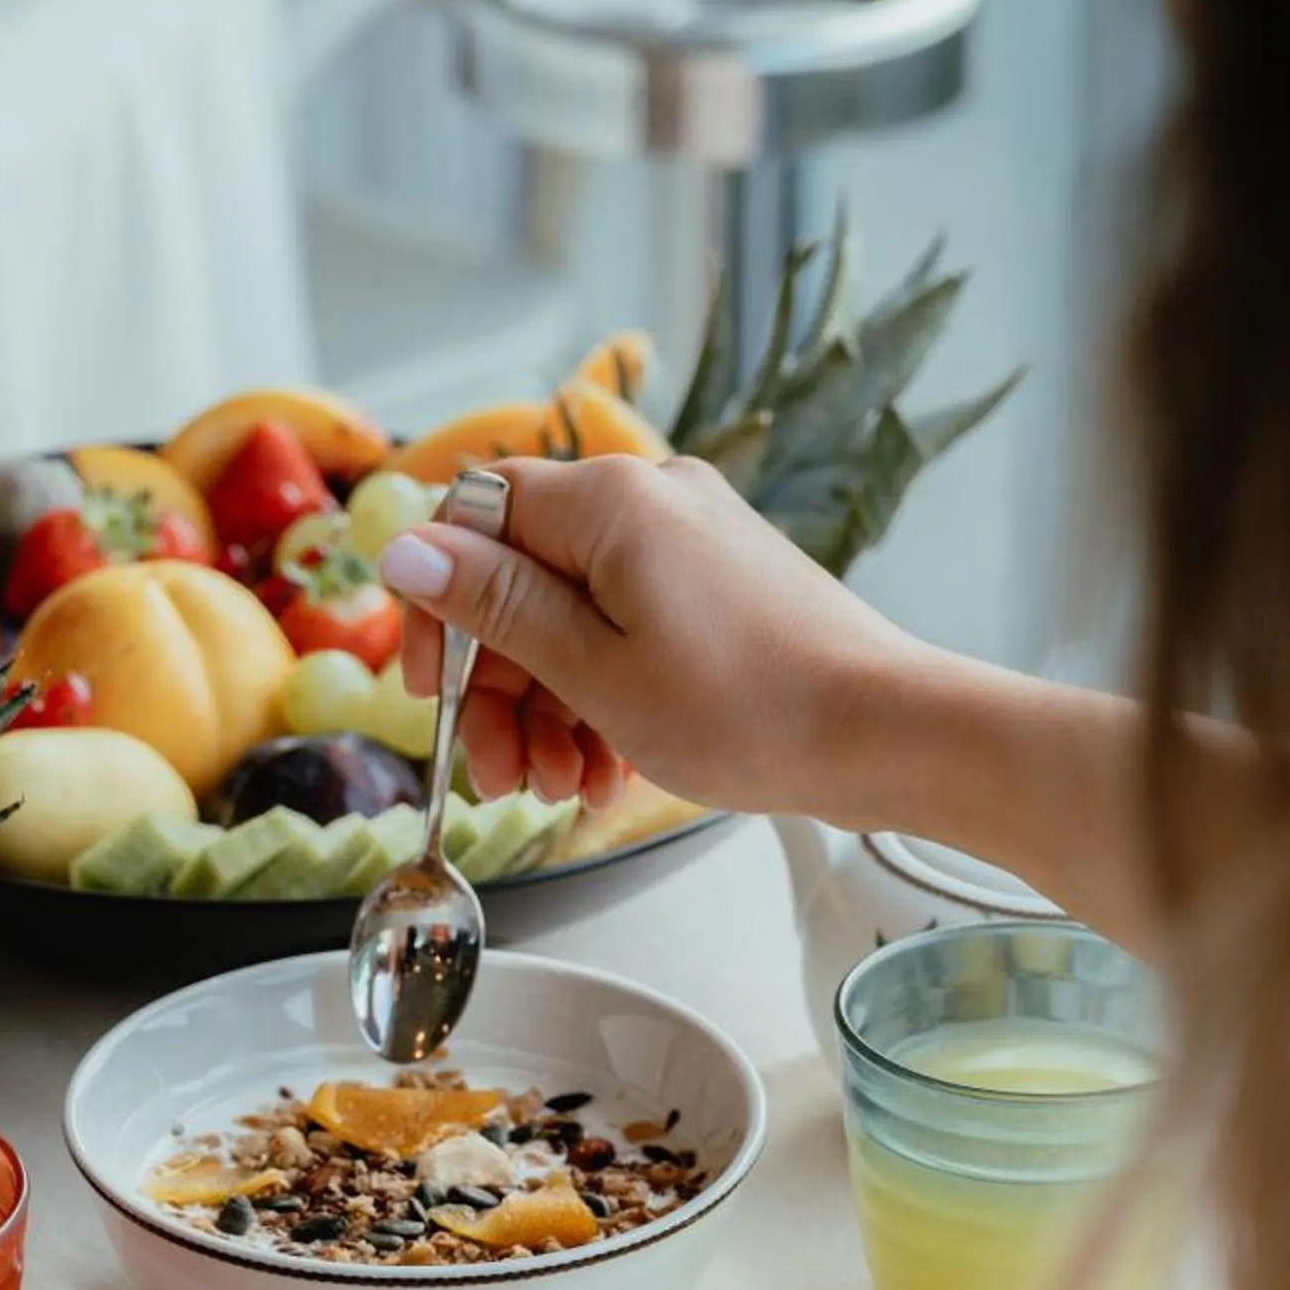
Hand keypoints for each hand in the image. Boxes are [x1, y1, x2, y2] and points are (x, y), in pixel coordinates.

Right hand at [378, 454, 931, 820]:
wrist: (885, 736)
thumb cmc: (749, 709)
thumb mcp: (593, 670)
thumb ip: (494, 607)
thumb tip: (404, 548)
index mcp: (610, 500)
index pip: (474, 518)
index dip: (435, 608)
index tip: (429, 690)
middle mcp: (651, 502)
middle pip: (522, 581)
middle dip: (499, 687)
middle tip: (501, 775)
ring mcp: (691, 546)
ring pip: (574, 619)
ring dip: (548, 710)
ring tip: (561, 789)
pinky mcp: (721, 591)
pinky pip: (629, 634)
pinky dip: (604, 701)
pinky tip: (607, 773)